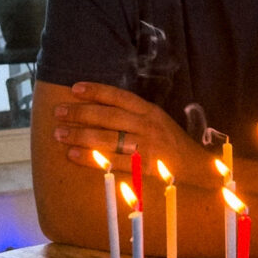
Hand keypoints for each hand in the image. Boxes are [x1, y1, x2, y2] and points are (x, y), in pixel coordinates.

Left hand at [52, 81, 211, 185]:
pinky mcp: (144, 168)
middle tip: (58, 112)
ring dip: (80, 135)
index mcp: (149, 111)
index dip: (96, 91)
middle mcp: (147, 126)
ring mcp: (146, 147)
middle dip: (80, 113)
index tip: (74, 89)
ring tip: (59, 133)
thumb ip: (133, 113)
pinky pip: (113, 162)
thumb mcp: (156, 119)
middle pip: (108, 117)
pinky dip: (91, 158)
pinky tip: (73, 155)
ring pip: (107, 138)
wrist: (198, 167)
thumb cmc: (171, 142)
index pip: (119, 97)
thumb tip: (98, 106)